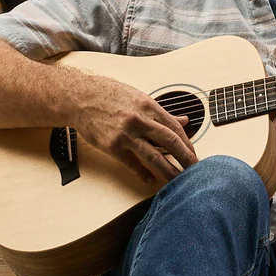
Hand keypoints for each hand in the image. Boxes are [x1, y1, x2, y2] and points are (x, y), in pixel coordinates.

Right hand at [74, 77, 198, 185]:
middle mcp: (140, 120)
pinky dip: (142, 173)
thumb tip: (184, 121)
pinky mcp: (112, 146)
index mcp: (149, 106)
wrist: (80, 98)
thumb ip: (162, 112)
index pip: (175, 128)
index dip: (187, 143)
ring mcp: (126, 134)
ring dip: (169, 171)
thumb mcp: (139, 98)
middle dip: (186, 158)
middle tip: (195, 170)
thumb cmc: (109, 95)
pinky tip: (150, 180)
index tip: (193, 154)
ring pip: (154, 156)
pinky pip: (132, 164)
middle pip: (170, 142)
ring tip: (178, 181)